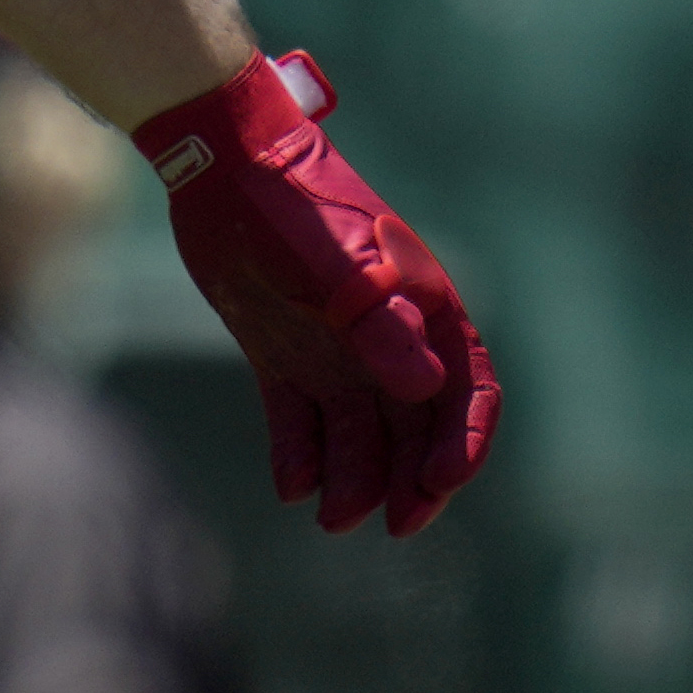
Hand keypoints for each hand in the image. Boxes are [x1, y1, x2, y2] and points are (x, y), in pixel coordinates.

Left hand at [131, 54, 499, 533]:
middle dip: (414, 479)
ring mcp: (336, 347)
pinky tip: (291, 487)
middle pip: (420, 425)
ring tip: (332, 520)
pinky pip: (302, 421)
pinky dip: (302, 456)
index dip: (465, 440)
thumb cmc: (292, 205)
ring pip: (362, 432)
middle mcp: (388, 334)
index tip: (441, 484)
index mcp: (422, 306)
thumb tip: (428, 392)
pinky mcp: (286, 355)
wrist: (224, 165)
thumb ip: (379, 326)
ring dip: (357, 478)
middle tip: (396, 527)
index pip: (468, 386)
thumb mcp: (337, 267)